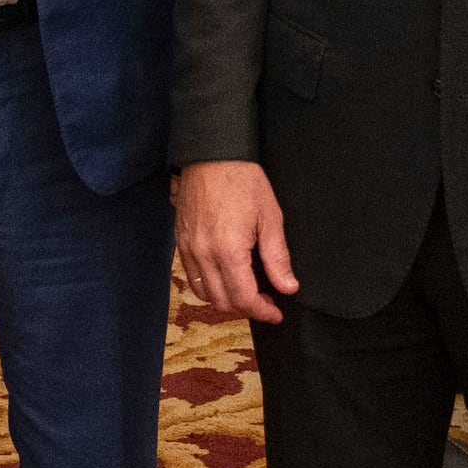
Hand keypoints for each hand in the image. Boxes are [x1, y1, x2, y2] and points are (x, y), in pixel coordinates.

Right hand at [175, 158, 296, 324]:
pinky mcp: (180, 241)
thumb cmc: (242, 180)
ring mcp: (188, 249)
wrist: (210, 155)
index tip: (275, 313)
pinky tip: (224, 276)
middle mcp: (204, 255)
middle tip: (265, 301)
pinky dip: (208, 285)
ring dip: (225, 299)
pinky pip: (191, 276)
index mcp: (229, 251)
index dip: (262, 311)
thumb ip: (277, 257)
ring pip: (204, 293)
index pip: (244, 298)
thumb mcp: (270, 217)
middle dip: (245, 308)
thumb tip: (287, 286)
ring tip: (244, 291)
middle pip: (222, 301)